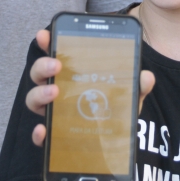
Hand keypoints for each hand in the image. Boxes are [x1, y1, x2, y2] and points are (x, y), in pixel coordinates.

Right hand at [26, 29, 155, 146]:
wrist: (114, 146)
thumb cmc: (116, 112)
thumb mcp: (128, 96)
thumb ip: (137, 85)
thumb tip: (146, 76)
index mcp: (73, 75)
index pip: (56, 54)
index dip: (47, 42)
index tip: (44, 34)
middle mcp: (58, 91)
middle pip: (39, 74)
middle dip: (43, 65)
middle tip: (56, 64)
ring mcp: (53, 114)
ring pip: (33, 100)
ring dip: (39, 93)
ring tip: (53, 92)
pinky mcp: (53, 139)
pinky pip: (40, 136)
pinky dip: (38, 134)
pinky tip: (43, 131)